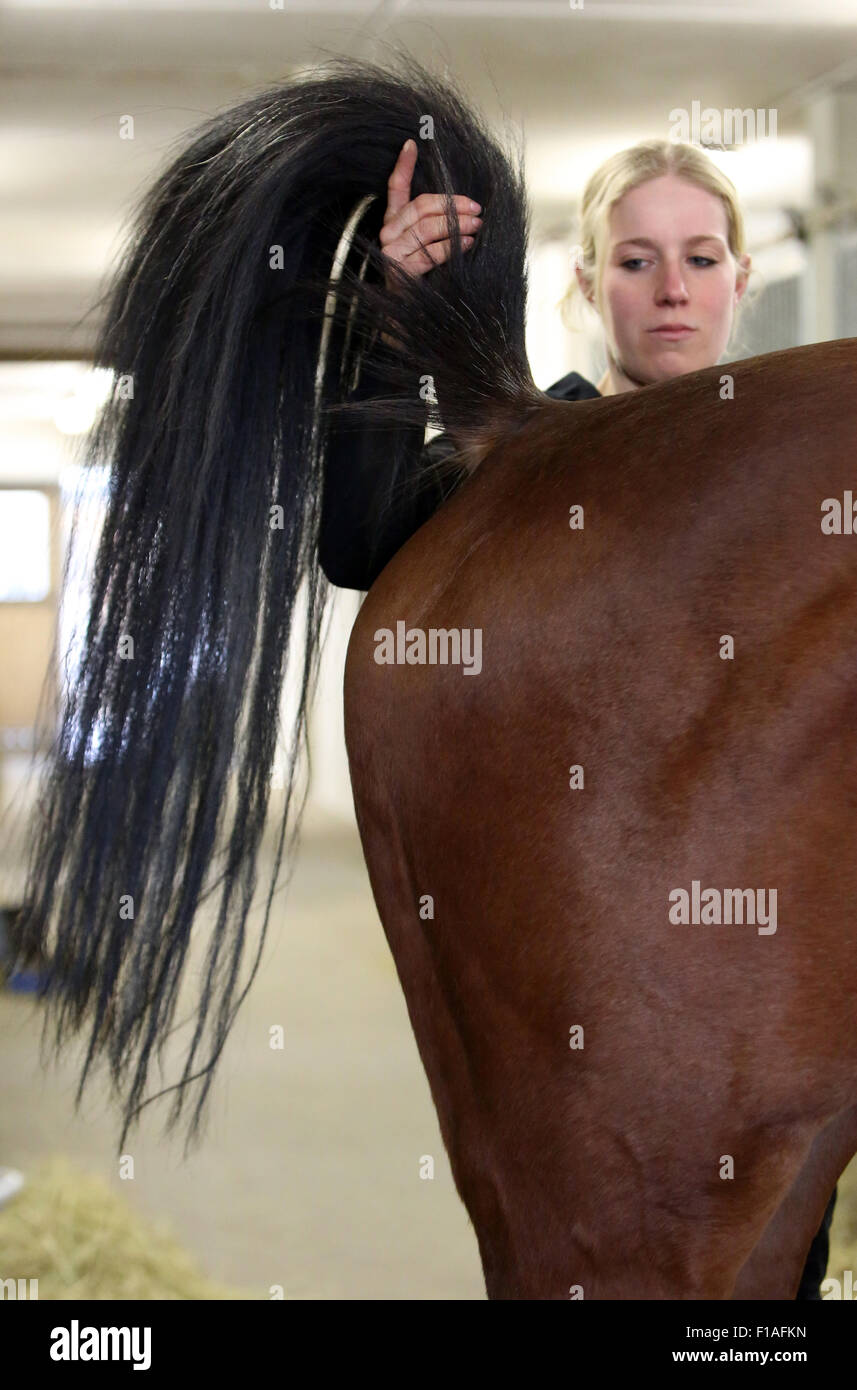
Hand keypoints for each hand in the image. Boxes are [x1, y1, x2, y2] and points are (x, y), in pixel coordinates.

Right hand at [377, 139, 481, 345]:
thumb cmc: (427, 285)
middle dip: (452, 204)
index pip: (395, 190)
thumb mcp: (433, 250)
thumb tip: (469, 209)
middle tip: (477, 209)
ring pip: (425, 226)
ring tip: (478, 226)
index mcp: (393, 226)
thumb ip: (440, 228)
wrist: (412, 325)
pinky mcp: (399, 271)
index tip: (413, 144)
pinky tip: (470, 244)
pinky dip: (452, 246)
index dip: (403, 166)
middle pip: (420, 206)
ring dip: (457, 224)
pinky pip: (429, 251)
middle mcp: (387, 236)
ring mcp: (391, 253)